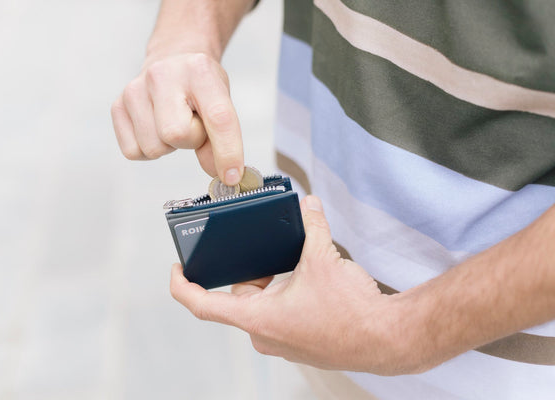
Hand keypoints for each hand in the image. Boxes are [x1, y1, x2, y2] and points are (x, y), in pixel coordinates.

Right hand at [111, 51, 243, 184]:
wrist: (171, 60)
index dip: (227, 151)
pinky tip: (155, 128)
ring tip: (173, 122)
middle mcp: (162, 75)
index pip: (218, 118)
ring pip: (153, 148)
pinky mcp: (117, 106)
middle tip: (192, 124)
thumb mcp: (221, 101)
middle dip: (189, 140)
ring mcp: (134, 90)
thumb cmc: (198, 85)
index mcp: (199, 71)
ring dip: (168, 145)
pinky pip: (134, 151)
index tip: (232, 176)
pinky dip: (148, 148)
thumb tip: (221, 175)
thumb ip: (222, 140)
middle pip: (177, 135)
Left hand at [170, 196, 419, 374]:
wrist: (387, 339)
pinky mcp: (299, 343)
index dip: (182, 286)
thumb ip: (312, 227)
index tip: (177, 269)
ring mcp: (282, 342)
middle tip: (262, 250)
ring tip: (290, 263)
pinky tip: (304, 280)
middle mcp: (265, 335)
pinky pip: (279, 316)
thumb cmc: (352, 312)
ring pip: (261, 306)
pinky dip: (284, 296)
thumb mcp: (324, 259)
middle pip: (239, 298)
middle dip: (249, 271)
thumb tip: (310, 205)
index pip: (203, 305)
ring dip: (270, 284)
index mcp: (258, 318)